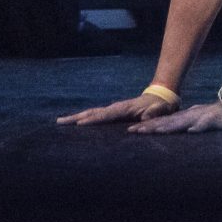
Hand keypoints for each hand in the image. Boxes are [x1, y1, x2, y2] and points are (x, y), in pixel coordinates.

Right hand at [56, 93, 178, 126]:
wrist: (162, 97)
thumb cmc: (162, 107)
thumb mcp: (162, 110)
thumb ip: (155, 113)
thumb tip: (145, 118)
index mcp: (125, 108)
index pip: (106, 115)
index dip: (93, 120)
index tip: (79, 124)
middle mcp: (116, 107)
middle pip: (93, 112)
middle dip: (77, 117)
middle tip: (59, 122)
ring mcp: (114, 109)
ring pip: (92, 113)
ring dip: (77, 117)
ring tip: (60, 122)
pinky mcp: (114, 112)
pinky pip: (96, 115)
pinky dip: (85, 118)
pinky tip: (76, 123)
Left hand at [126, 101, 221, 134]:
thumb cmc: (218, 113)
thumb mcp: (199, 119)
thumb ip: (187, 122)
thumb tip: (173, 129)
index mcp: (186, 118)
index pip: (164, 123)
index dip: (148, 126)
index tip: (131, 131)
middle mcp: (191, 116)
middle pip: (168, 122)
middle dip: (150, 127)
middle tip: (133, 132)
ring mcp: (202, 117)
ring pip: (183, 122)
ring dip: (168, 127)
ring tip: (154, 131)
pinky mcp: (216, 120)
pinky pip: (207, 124)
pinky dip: (199, 127)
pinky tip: (191, 131)